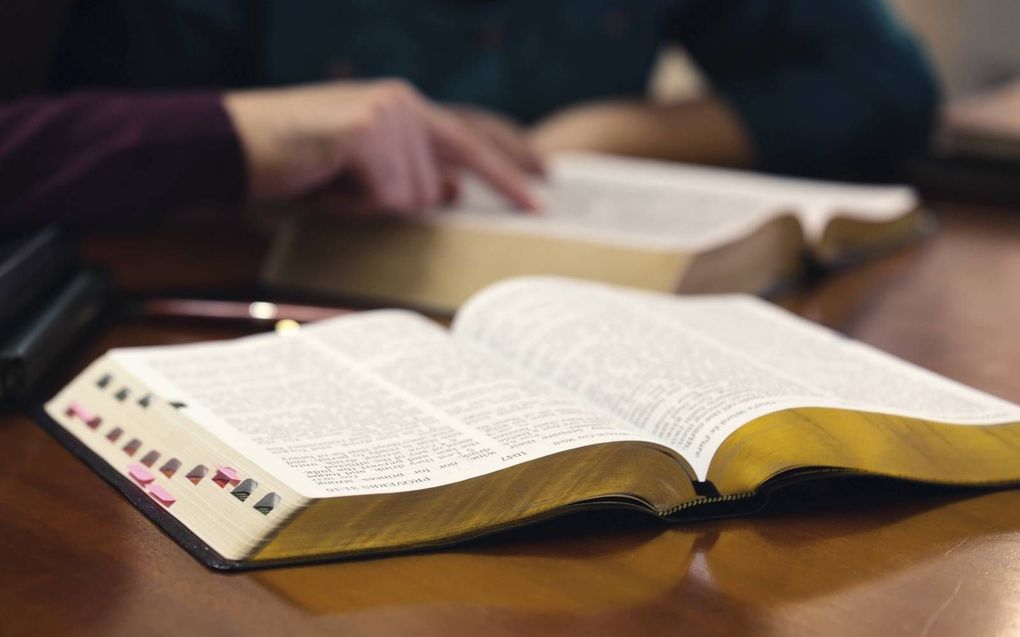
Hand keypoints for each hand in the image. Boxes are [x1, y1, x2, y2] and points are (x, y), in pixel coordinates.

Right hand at [223, 79, 540, 215]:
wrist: (232, 145)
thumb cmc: (297, 162)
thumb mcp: (363, 171)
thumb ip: (411, 175)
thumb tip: (453, 192)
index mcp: (405, 105)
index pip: (473, 137)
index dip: (510, 167)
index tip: (547, 185)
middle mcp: (403, 102)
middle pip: (436, 187)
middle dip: (392, 202)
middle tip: (341, 186)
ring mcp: (386, 114)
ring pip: (411, 197)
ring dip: (368, 204)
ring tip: (329, 180)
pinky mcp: (365, 132)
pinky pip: (384, 198)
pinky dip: (353, 205)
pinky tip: (325, 181)